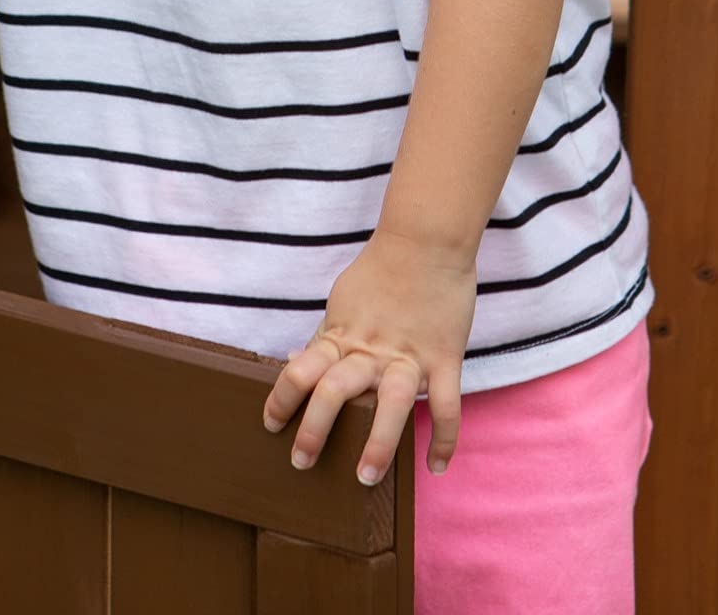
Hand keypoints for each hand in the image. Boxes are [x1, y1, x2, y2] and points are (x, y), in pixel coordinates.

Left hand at [262, 230, 476, 486]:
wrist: (426, 240)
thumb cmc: (381, 270)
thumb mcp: (343, 299)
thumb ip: (329, 334)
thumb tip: (300, 358)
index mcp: (343, 333)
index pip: (302, 368)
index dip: (281, 397)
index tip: (270, 424)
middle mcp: (371, 348)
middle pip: (335, 390)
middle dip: (315, 429)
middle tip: (301, 461)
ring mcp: (409, 355)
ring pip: (392, 404)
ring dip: (378, 443)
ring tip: (364, 477)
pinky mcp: (445, 357)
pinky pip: (447, 404)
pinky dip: (445, 438)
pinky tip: (435, 467)